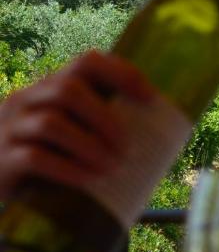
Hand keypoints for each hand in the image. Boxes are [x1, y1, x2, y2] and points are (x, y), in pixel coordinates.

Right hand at [0, 50, 154, 197]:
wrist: (2, 190)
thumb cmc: (49, 162)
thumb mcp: (72, 135)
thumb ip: (102, 127)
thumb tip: (169, 137)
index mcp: (49, 87)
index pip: (86, 61)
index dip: (121, 73)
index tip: (151, 98)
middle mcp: (25, 100)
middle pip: (67, 90)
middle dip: (105, 118)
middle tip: (128, 148)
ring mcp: (8, 128)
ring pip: (51, 123)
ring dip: (90, 146)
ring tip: (113, 167)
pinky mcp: (1, 161)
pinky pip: (34, 158)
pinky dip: (68, 169)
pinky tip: (90, 180)